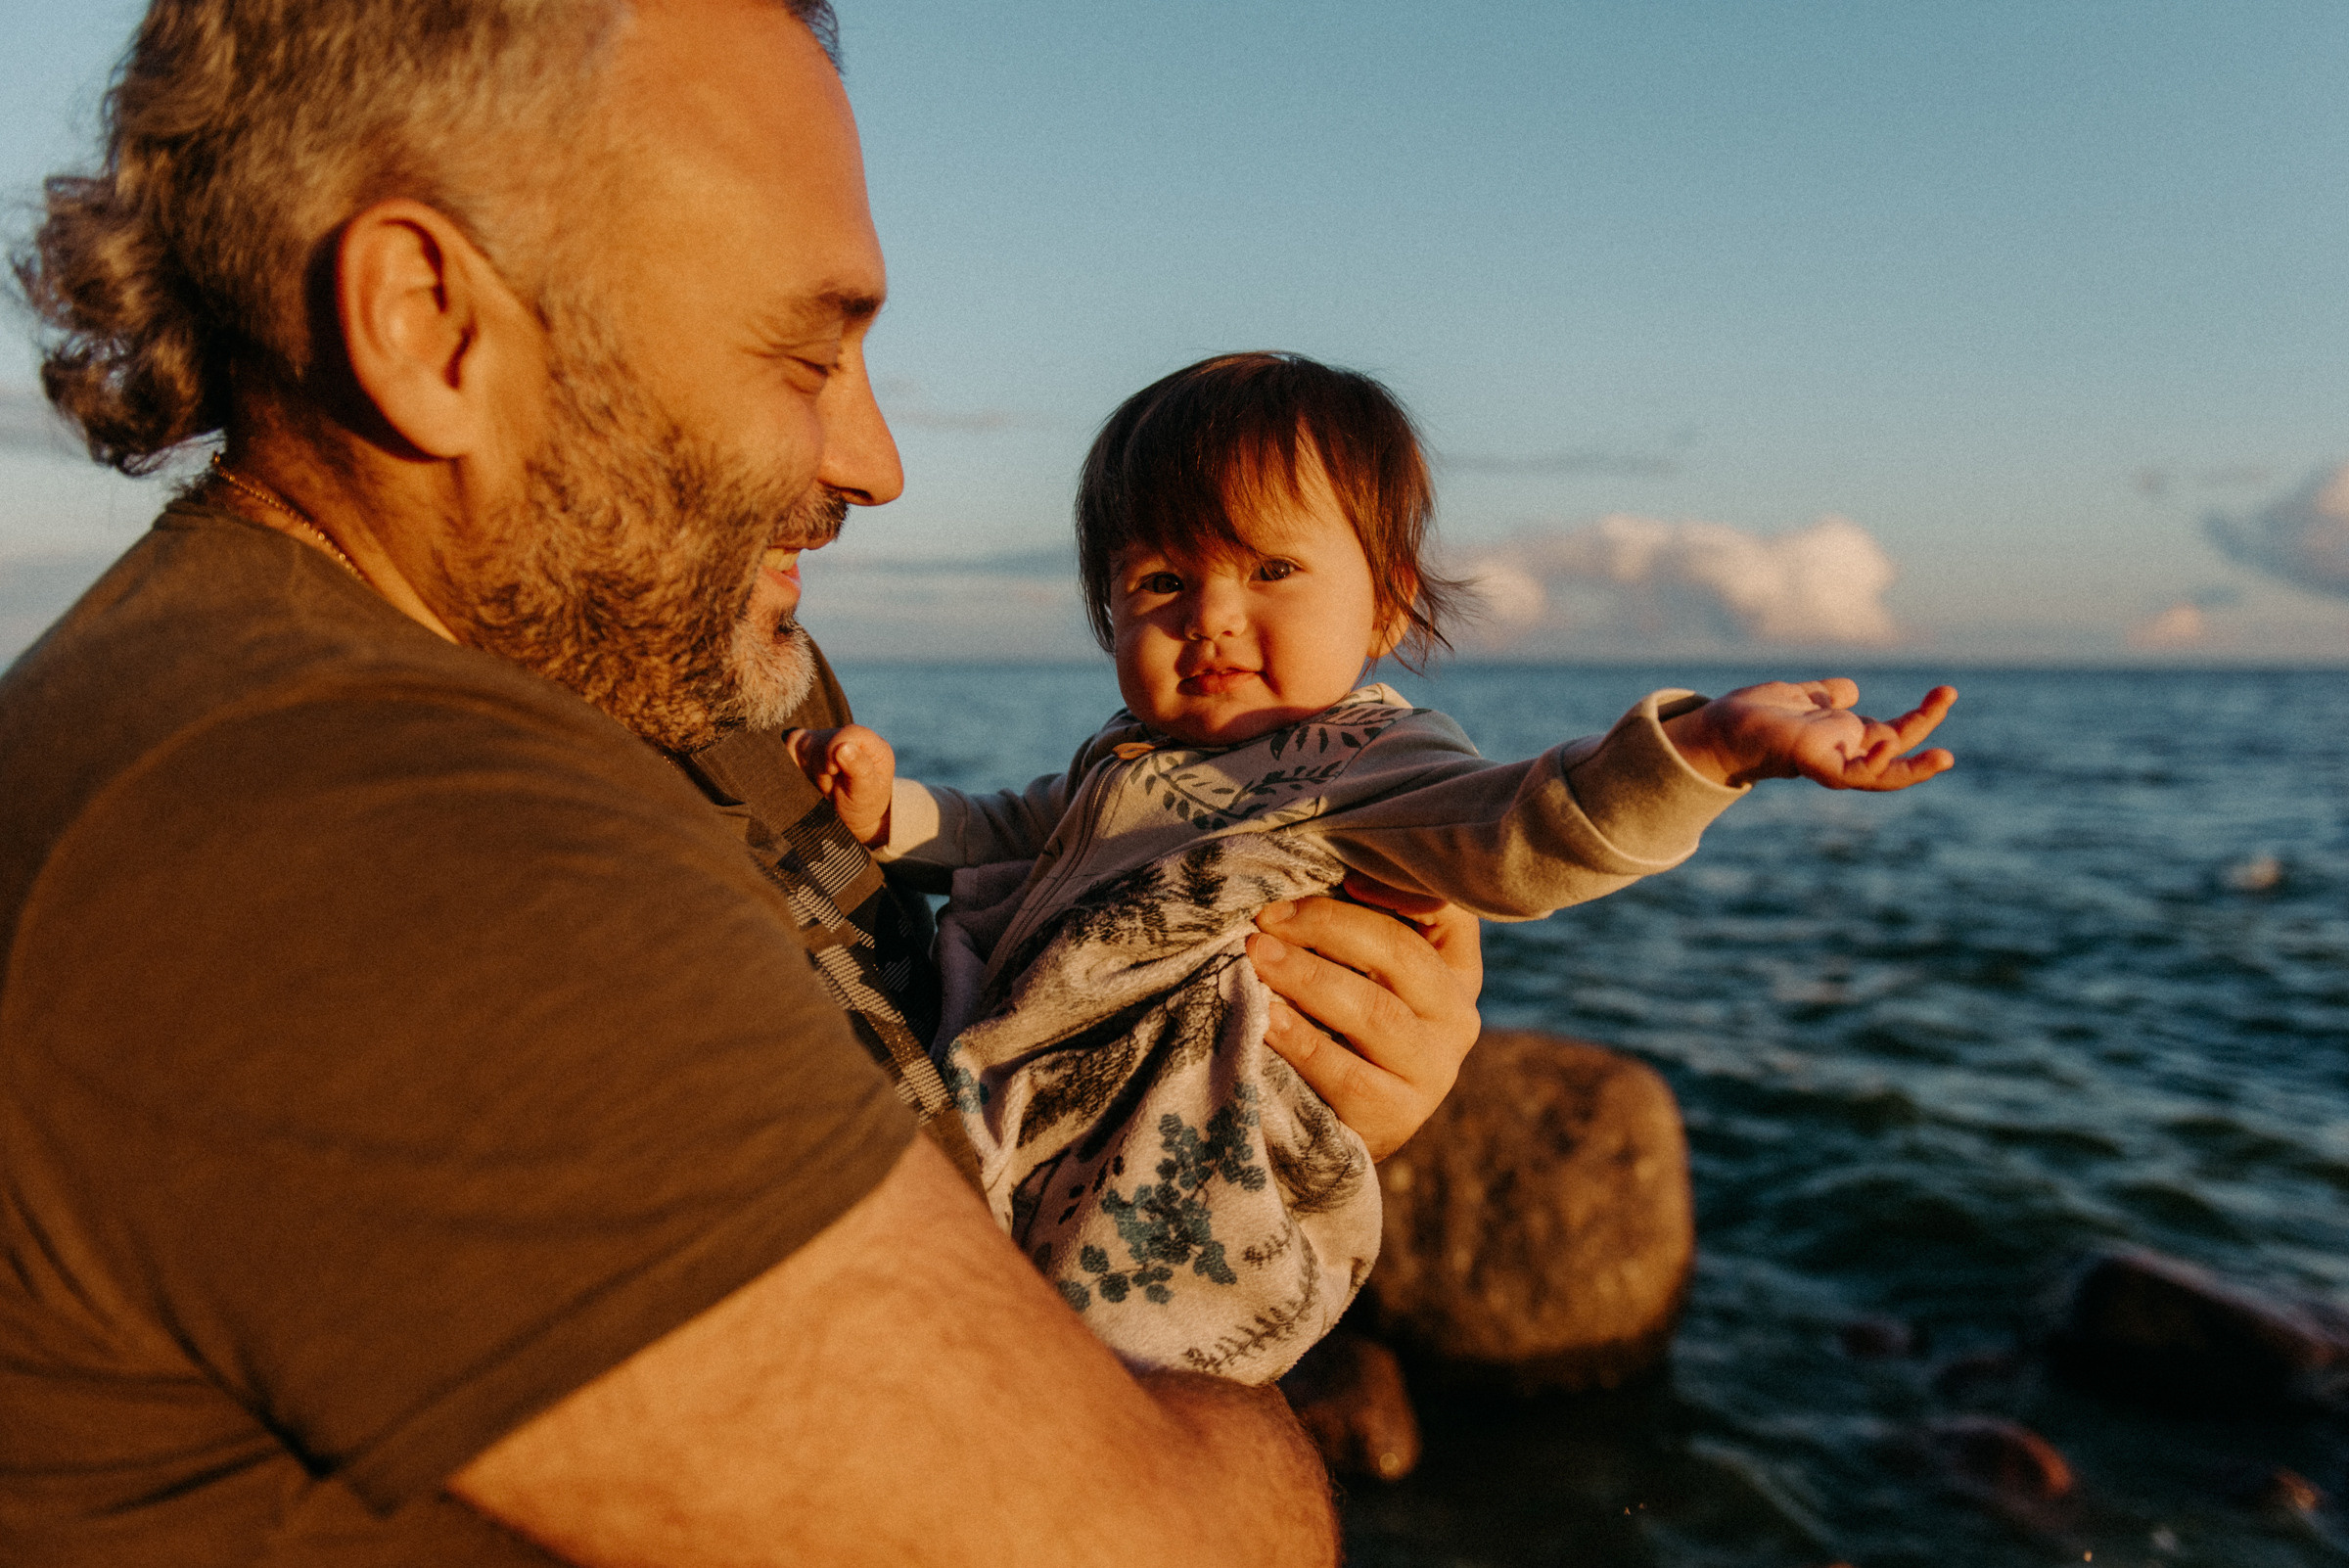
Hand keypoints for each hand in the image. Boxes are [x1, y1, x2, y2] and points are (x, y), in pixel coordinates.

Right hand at [784, 724, 895, 845]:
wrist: (850, 816)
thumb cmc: (864, 804)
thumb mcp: (866, 792)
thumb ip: (859, 769)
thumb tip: (843, 747)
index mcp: (871, 744)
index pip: (848, 732)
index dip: (834, 749)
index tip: (832, 771)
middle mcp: (849, 737)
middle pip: (822, 738)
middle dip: (821, 766)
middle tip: (832, 786)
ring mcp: (828, 739)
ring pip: (804, 744)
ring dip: (810, 770)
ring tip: (826, 784)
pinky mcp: (809, 745)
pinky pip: (791, 747)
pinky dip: (796, 765)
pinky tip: (811, 778)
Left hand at [1245, 873, 1482, 1160]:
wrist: (1339, 1123)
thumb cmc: (1348, 1023)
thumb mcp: (1372, 969)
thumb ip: (1376, 916)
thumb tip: (1350, 876)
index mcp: (1457, 972)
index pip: (1440, 912)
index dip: (1386, 887)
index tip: (1332, 875)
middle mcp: (1457, 1020)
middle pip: (1398, 955)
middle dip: (1325, 927)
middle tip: (1265, 919)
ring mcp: (1432, 1072)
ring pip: (1373, 1012)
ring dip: (1307, 978)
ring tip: (1256, 957)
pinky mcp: (1395, 1116)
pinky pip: (1347, 1074)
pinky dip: (1302, 1041)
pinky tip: (1265, 1018)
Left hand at [1663, 679, 1956, 790]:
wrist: (1720, 726)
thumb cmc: (1757, 715)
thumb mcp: (1802, 698)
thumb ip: (1827, 696)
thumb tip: (1852, 690)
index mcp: (1844, 738)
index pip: (1893, 733)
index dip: (1920, 718)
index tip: (1943, 694)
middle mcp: (1842, 753)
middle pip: (1895, 748)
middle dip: (1925, 726)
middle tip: (1950, 693)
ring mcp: (1831, 762)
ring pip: (1881, 775)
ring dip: (1913, 768)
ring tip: (1944, 756)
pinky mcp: (1815, 766)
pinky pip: (1852, 773)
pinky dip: (1873, 764)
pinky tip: (1887, 743)